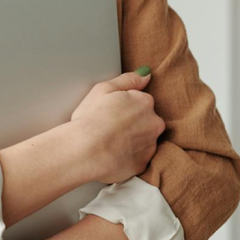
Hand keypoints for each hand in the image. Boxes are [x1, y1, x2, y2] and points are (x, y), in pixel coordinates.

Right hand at [69, 68, 165, 183]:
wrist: (85, 151)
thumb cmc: (91, 119)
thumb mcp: (104, 89)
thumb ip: (128, 79)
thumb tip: (146, 74)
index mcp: (145, 103)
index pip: (141, 102)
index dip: (124, 108)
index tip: (110, 113)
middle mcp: (154, 124)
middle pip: (146, 122)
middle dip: (132, 125)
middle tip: (109, 128)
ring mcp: (150, 146)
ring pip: (143, 141)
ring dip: (131, 142)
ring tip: (109, 143)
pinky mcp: (142, 166)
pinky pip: (136, 159)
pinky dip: (127, 158)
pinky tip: (111, 156)